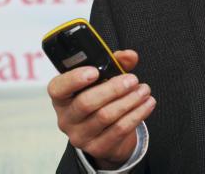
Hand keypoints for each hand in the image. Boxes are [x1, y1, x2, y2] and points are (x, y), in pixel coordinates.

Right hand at [47, 50, 155, 168]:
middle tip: (132, 80)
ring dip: (129, 101)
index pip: (57, 88)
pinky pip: (119, 130)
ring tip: (144, 90)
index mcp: (62, 97)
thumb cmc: (101, 98)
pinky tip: (147, 104)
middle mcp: (66, 118)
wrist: (106, 133)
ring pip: (105, 116)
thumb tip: (129, 56)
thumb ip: (115, 63)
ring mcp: (80, 136)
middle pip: (86, 103)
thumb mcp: (104, 78)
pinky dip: (137, 114)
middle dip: (113, 89)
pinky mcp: (97, 148)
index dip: (74, 79)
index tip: (94, 71)